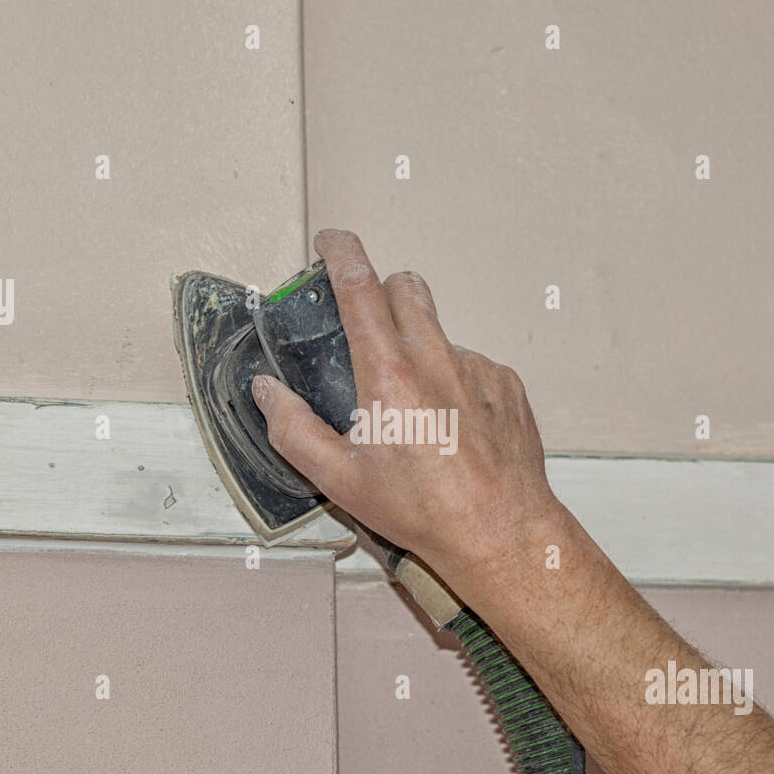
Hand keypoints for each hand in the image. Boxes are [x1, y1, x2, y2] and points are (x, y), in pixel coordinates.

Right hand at [251, 229, 562, 579]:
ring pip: (441, 329)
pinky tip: (449, 425)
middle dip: (382, 291)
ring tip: (411, 401)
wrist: (498, 531)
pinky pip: (472, 363)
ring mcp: (477, 368)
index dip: (341, 252)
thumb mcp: (339, 478)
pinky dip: (454, 380)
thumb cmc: (424, 510)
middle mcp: (436, 358)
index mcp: (388, 372)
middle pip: (407, 287)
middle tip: (366, 326)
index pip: (360, 286)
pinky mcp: (505, 385)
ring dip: (419, 345)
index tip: (330, 242)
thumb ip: (292, 429)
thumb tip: (268, 393)